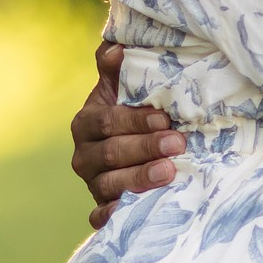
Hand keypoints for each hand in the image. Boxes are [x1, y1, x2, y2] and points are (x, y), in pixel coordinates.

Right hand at [69, 43, 184, 228]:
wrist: (138, 152)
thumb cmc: (136, 113)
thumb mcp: (126, 88)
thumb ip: (117, 67)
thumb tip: (116, 45)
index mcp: (87, 123)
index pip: (106, 121)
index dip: (134, 120)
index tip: (165, 118)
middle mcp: (84, 156)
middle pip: (110, 153)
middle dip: (145, 148)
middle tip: (178, 143)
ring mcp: (93, 184)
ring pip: (109, 185)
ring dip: (140, 179)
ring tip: (170, 172)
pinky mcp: (101, 210)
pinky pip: (100, 217)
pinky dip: (114, 216)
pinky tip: (135, 213)